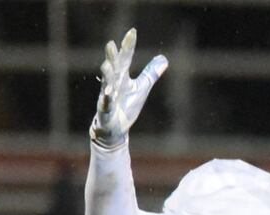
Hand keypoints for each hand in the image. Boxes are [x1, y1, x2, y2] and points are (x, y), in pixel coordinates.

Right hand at [90, 28, 167, 149]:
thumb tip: (164, 59)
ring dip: (107, 74)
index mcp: (122, 76)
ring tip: (106, 65)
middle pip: (114, 68)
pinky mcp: (106, 110)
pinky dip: (106, 100)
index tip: (132, 32)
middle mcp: (113, 83)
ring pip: (107, 83)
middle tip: (110, 44)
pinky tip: (106, 94)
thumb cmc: (126, 105)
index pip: (126, 58)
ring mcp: (108, 96)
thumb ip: (150, 73)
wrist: (114, 128)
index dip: (128, 46)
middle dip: (112, 56)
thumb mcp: (141, 88)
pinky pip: (105, 104)